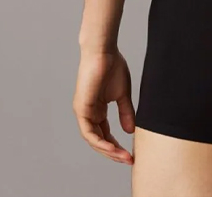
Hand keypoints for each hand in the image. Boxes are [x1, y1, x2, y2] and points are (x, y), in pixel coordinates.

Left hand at [72, 48, 135, 164]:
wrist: (104, 52)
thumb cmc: (112, 67)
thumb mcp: (123, 95)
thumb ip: (126, 112)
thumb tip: (129, 131)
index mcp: (97, 110)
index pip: (105, 134)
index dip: (117, 146)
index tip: (131, 153)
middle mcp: (88, 113)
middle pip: (99, 140)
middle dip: (114, 152)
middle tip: (128, 160)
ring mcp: (83, 112)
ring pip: (93, 140)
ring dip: (108, 150)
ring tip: (123, 156)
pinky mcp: (81, 108)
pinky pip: (89, 132)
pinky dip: (100, 142)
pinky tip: (112, 148)